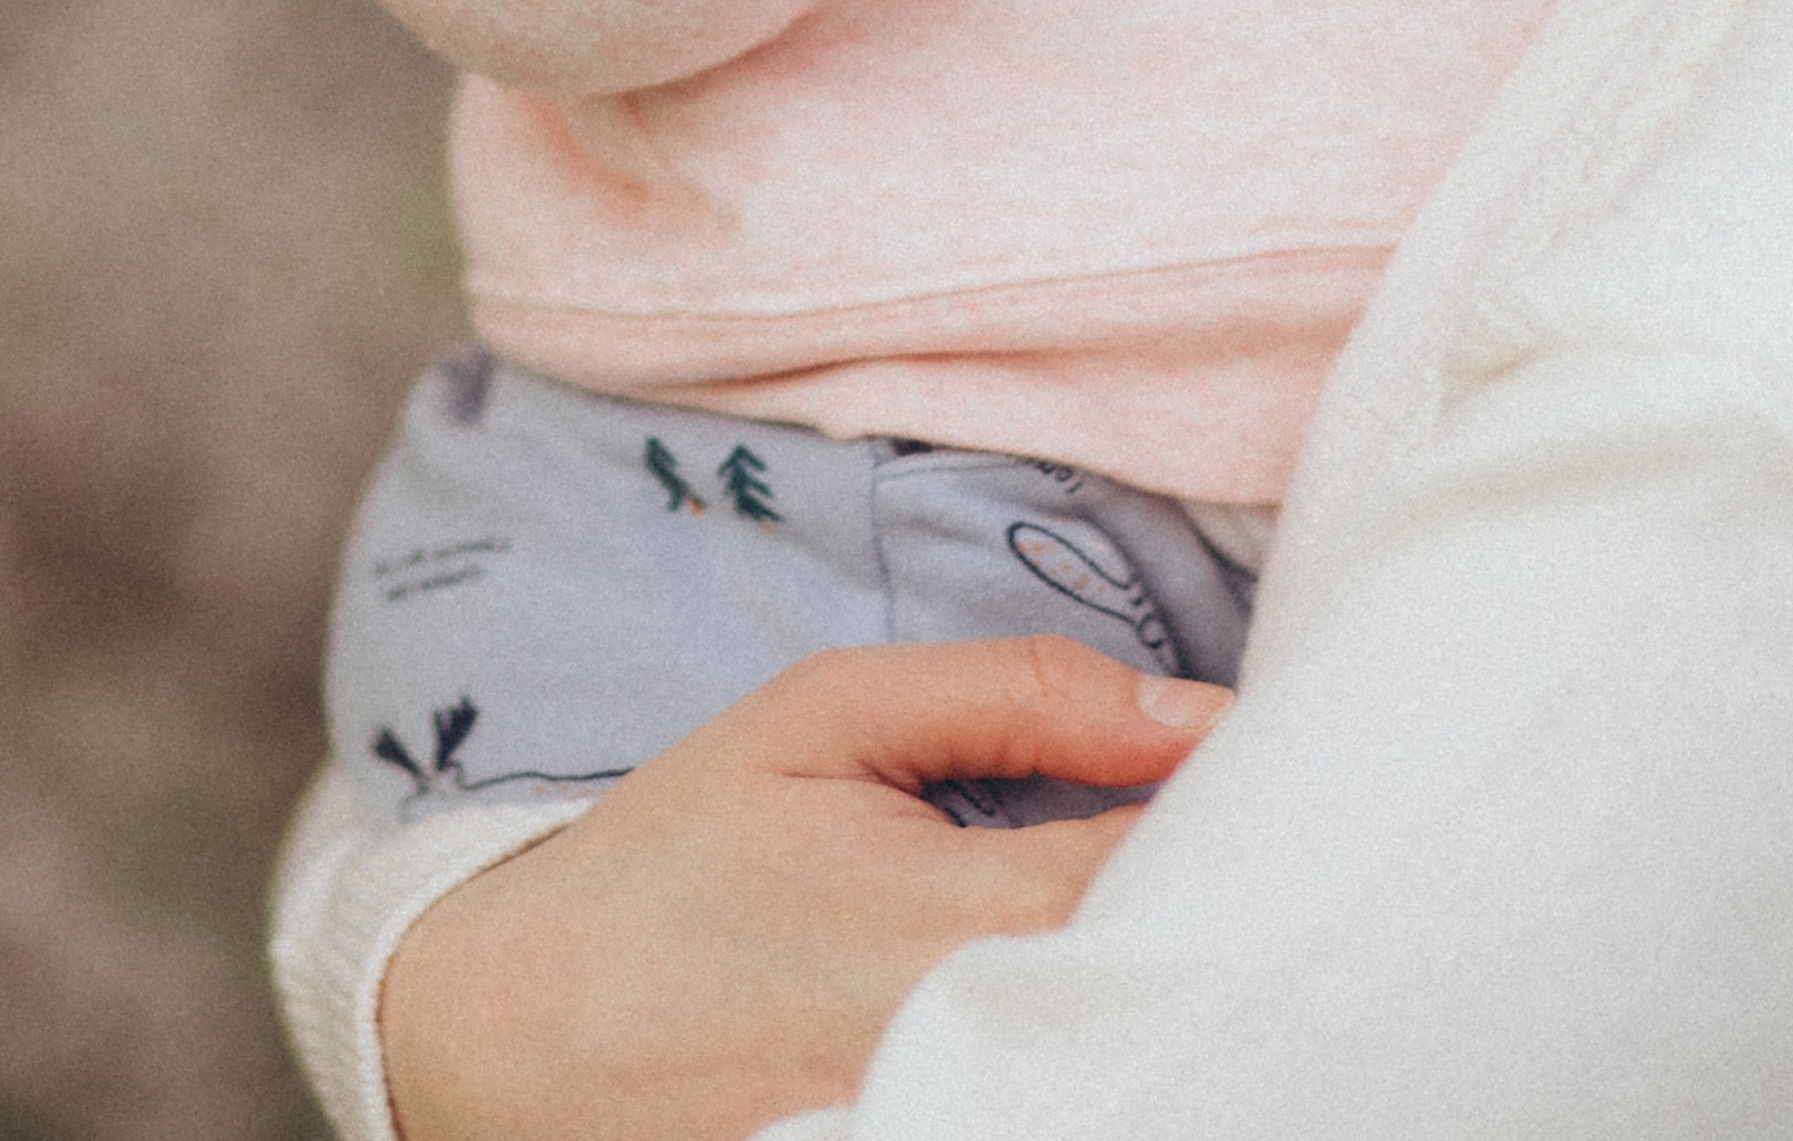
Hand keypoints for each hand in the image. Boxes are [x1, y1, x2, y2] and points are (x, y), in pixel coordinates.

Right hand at [379, 635, 1233, 1140]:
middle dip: (1221, 905)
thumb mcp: (827, 715)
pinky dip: (1087, 1057)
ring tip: (1164, 913)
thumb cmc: (679, 855)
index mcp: (949, 917)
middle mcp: (957, 1047)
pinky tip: (1085, 1010)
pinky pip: (1049, 1106)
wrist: (509, 1030)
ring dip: (1159, 983)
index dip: (1252, 817)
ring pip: (1120, 1059)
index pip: (1176, 871)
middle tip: (1247, 837)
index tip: (1284, 762)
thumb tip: (1197, 712)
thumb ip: (1019, 696)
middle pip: (1171, 981)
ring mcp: (935, 1129)